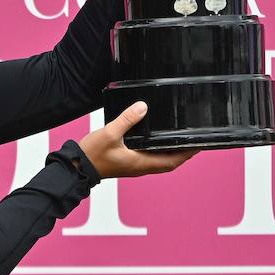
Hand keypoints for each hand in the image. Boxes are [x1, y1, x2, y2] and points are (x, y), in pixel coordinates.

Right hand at [77, 101, 198, 178]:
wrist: (76, 167)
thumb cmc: (92, 154)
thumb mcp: (110, 133)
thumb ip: (127, 119)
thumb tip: (143, 107)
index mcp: (140, 163)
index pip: (171, 161)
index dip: (186, 154)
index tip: (198, 144)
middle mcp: (140, 167)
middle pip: (169, 162)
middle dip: (183, 153)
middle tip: (193, 140)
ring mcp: (134, 166)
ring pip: (159, 161)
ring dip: (171, 153)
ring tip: (179, 140)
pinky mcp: (128, 163)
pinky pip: (149, 158)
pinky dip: (158, 151)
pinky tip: (156, 141)